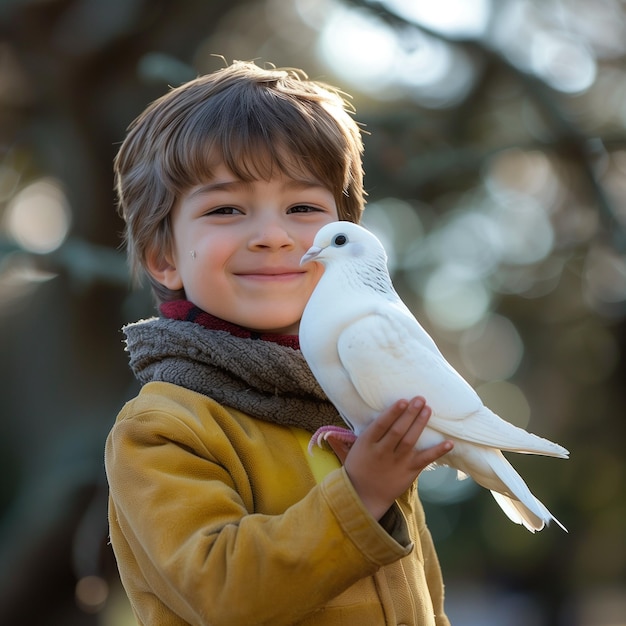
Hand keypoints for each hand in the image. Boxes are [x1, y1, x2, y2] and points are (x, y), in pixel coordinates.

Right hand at [343, 397, 452, 519]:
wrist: (363, 495)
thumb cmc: (359, 466)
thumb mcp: (358, 447)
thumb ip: (371, 432)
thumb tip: (386, 412)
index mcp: (367, 444)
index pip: (381, 425)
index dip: (393, 412)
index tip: (403, 401)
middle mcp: (382, 452)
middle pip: (398, 430)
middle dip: (410, 414)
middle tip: (420, 399)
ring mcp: (397, 462)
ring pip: (410, 441)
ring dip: (420, 424)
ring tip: (427, 409)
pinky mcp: (409, 472)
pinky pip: (424, 460)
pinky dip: (437, 451)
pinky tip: (449, 443)